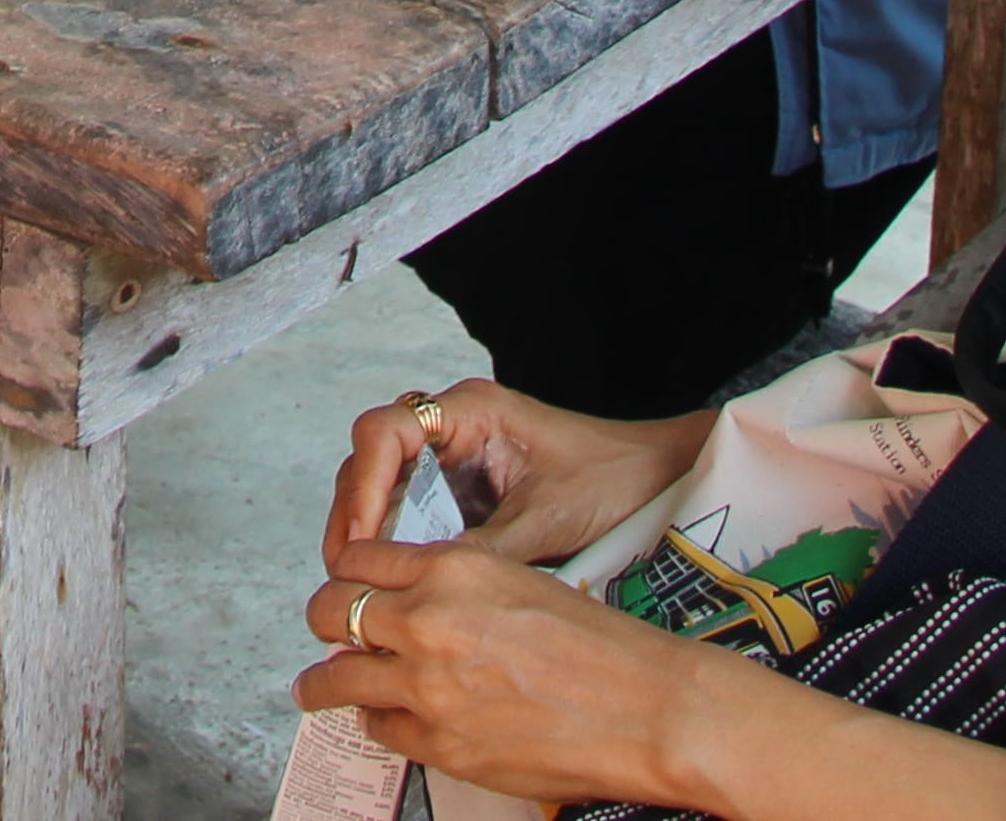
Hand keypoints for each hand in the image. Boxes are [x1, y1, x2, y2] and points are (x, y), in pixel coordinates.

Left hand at [300, 541, 738, 812]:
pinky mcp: (439, 742)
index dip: (346, 572)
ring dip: (325, 681)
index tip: (344, 584)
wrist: (647, 710)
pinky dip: (376, 722)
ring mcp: (428, 685)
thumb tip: (409, 599)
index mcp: (452, 568)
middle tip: (324, 631)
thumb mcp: (520, 580)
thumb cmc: (603, 648)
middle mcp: (428, 620)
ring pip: (338, 677)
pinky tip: (383, 719)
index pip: (359, 558)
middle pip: (331, 609)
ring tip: (315, 687)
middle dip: (325, 620)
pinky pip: (378, 728)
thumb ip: (454, 585)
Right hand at [328, 381, 708, 571]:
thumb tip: (425, 594)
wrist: (657, 482)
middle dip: (355, 515)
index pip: (386, 432)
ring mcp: (454, 459)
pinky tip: (392, 582)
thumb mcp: (547, 521)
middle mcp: (452, 428)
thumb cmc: (612, 480)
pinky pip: (413, 512)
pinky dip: (396, 545)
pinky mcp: (463, 493)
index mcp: (471, 411)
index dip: (366, 487)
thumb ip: (484, 552)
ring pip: (385, 487)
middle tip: (347, 573)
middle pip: (372, 460)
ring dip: (368, 532)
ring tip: (360, 585)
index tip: (363, 540)